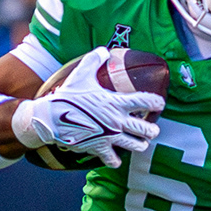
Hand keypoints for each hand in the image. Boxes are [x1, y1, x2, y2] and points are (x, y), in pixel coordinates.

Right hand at [10, 72, 163, 168]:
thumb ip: (94, 60)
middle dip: (152, 130)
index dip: (156, 102)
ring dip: (140, 144)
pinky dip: (116, 160)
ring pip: (137, 146)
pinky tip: (115, 157)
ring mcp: (110, 136)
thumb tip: (104, 49)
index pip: (145, 101)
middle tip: (151, 129)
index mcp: (117, 103)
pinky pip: (114, 160)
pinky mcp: (99, 148)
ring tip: (140, 142)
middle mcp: (117, 121)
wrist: (51, 117)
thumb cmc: (68, 96)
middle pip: (148, 130)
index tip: (159, 104)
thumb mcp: (81, 74)